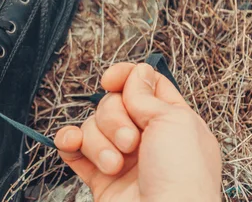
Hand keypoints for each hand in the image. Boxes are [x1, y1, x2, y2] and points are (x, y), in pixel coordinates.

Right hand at [56, 63, 221, 201]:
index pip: (144, 84)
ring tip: (115, 165)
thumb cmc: (183, 178)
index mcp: (172, 121)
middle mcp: (147, 137)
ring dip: (99, 142)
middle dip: (114, 119)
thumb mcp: (175, 121)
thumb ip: (146, 94)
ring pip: (92, 125)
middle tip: (130, 142)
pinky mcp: (98, 175)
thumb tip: (136, 73)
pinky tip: (73, 144)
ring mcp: (121, 156)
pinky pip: (73, 147)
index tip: (111, 80)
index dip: (125, 77)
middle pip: (112, 104)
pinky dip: (69, 142)